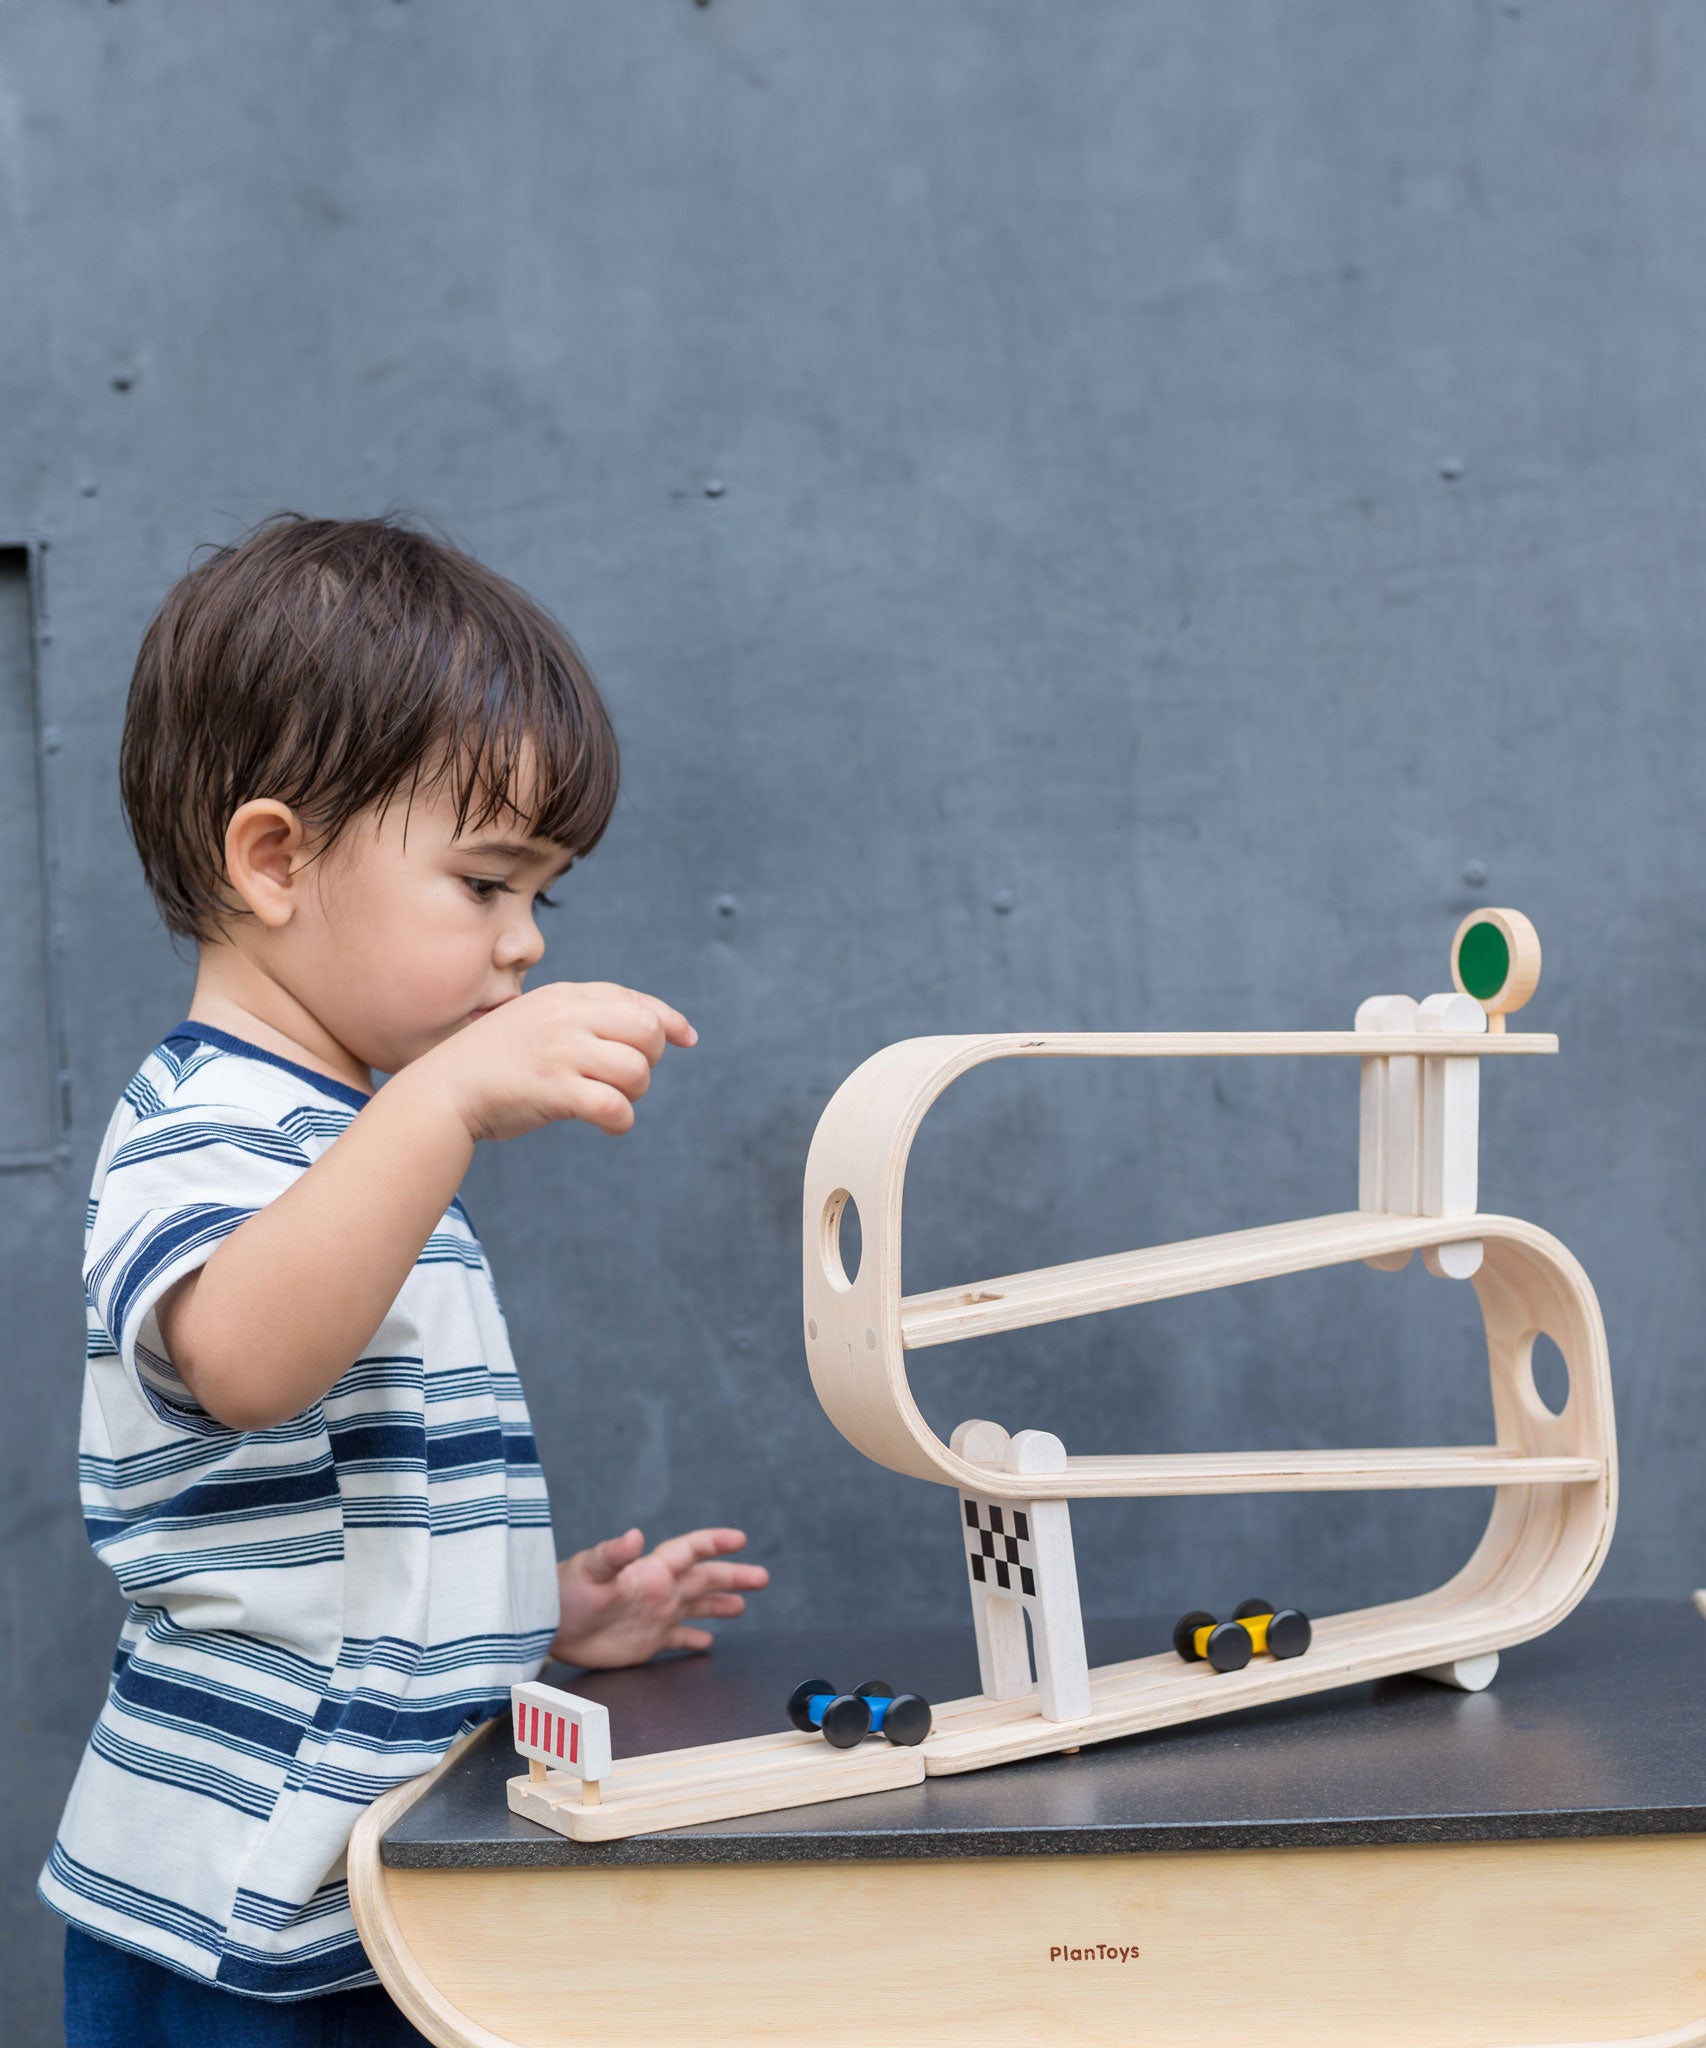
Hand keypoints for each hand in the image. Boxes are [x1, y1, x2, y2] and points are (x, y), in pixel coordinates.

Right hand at [415, 981, 696, 1144]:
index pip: (632, 1000)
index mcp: (563, 997)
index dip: (668, 1019)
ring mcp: (560, 1051)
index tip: (687, 1038)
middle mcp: (565, 1016)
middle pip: (645, 1031)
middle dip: (649, 1059)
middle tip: (626, 1079)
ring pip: (636, 1069)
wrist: (443, 1090)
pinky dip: (621, 1121)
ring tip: (609, 1102)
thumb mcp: (535, 1021)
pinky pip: (614, 1105)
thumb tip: (646, 1032)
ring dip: (633, 1093)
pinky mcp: (554, 1089)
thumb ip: (579, 1019)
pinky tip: (608, 1126)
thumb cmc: (493, 1063)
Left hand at [548, 1526, 768, 1668]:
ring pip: (695, 1606)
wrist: (545, 1627)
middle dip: (732, 1576)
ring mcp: (653, 1615)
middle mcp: (658, 1590)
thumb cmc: (564, 1594)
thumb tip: (634, 1534)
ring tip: (742, 1605)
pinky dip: (692, 1641)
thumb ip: (613, 1553)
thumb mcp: (589, 1571)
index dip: (715, 1542)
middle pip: (703, 1579)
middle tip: (762, 1577)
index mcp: (651, 1571)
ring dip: (719, 1604)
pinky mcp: (643, 1641)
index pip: (691, 1550)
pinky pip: (675, 1639)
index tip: (739, 1539)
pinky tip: (707, 1644)